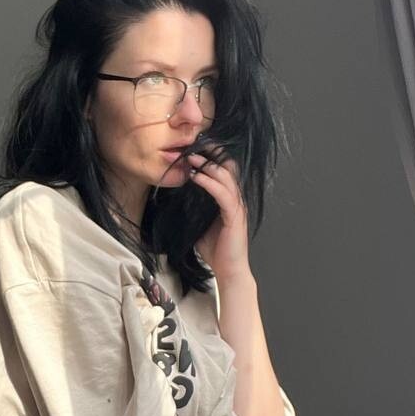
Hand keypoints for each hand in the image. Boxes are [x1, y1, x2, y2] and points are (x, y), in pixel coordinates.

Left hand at [188, 144, 251, 285]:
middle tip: (192, 145)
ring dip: (207, 165)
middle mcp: (236, 199)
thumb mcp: (199, 225)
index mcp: (229, 199)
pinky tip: (196, 177)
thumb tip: (177, 202)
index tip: (194, 148)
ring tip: (190, 157)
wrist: (228, 271)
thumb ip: (194, 211)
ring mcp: (237, 206)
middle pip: (227, 167)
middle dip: (211, 154)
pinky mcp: (235, 216)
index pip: (223, 170)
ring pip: (226, 177)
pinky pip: (223, 194)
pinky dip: (209, 183)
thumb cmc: (215, 250)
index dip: (211, 157)